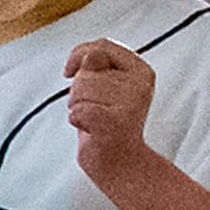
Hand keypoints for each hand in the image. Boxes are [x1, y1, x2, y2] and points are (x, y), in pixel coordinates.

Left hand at [65, 41, 159, 187]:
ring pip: (79, 91)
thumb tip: (87, 56)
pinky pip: (78, 111)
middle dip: (77, 92)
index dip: (79, 54)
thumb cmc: (108, 125)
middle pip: (86, 72)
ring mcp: (130, 102)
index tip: (69, 71)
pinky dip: (76, 121)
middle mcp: (139, 83)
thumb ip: (97, 66)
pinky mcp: (116, 122)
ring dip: (77, 107)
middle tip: (92, 109)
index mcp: (140, 70)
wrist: (121, 163)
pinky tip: (90, 129)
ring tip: (93, 120)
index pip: (102, 46)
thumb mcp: (105, 88)